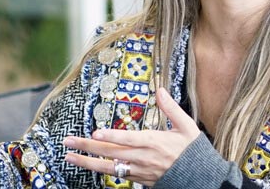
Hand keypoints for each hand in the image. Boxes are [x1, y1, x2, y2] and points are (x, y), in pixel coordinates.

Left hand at [62, 88, 200, 183]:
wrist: (200, 179)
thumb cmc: (193, 152)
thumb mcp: (186, 126)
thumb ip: (171, 108)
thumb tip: (160, 90)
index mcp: (154, 142)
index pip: (128, 139)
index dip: (111, 136)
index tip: (96, 132)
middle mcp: (143, 158)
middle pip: (110, 152)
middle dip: (87, 147)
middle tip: (68, 141)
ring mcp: (139, 171)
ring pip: (108, 167)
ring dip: (87, 162)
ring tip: (69, 156)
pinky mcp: (139, 180)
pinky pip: (117, 175)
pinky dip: (101, 170)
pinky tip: (89, 165)